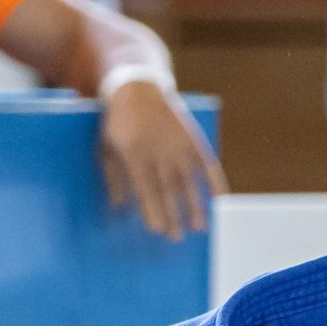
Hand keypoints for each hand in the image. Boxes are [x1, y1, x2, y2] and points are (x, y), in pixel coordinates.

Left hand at [100, 76, 221, 239]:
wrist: (137, 88)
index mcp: (135, 153)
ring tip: (201, 227)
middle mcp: (160, 150)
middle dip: (174, 215)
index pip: (147, 188)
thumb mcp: (106, 148)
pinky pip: (207, 164)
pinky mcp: (192, 138)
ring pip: (190, 180)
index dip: (153, 210)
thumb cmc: (116, 123)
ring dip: (196, 205)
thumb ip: (114, 178)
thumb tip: (119, 208)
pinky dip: (215, 182)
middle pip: (170, 189)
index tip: (157, 230)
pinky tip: (220, 200)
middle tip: (177, 238)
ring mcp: (179, 144)